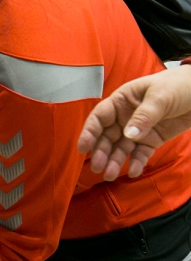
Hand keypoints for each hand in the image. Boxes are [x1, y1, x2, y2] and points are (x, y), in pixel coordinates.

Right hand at [78, 64, 190, 180]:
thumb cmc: (179, 85)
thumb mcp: (160, 97)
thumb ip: (144, 116)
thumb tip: (128, 135)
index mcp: (122, 100)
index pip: (100, 117)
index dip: (89, 132)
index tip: (83, 148)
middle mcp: (125, 117)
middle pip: (108, 136)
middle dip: (101, 152)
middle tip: (98, 167)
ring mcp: (138, 130)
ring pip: (121, 148)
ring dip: (115, 161)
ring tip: (110, 175)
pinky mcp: (152, 140)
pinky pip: (140, 153)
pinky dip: (136, 162)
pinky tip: (133, 171)